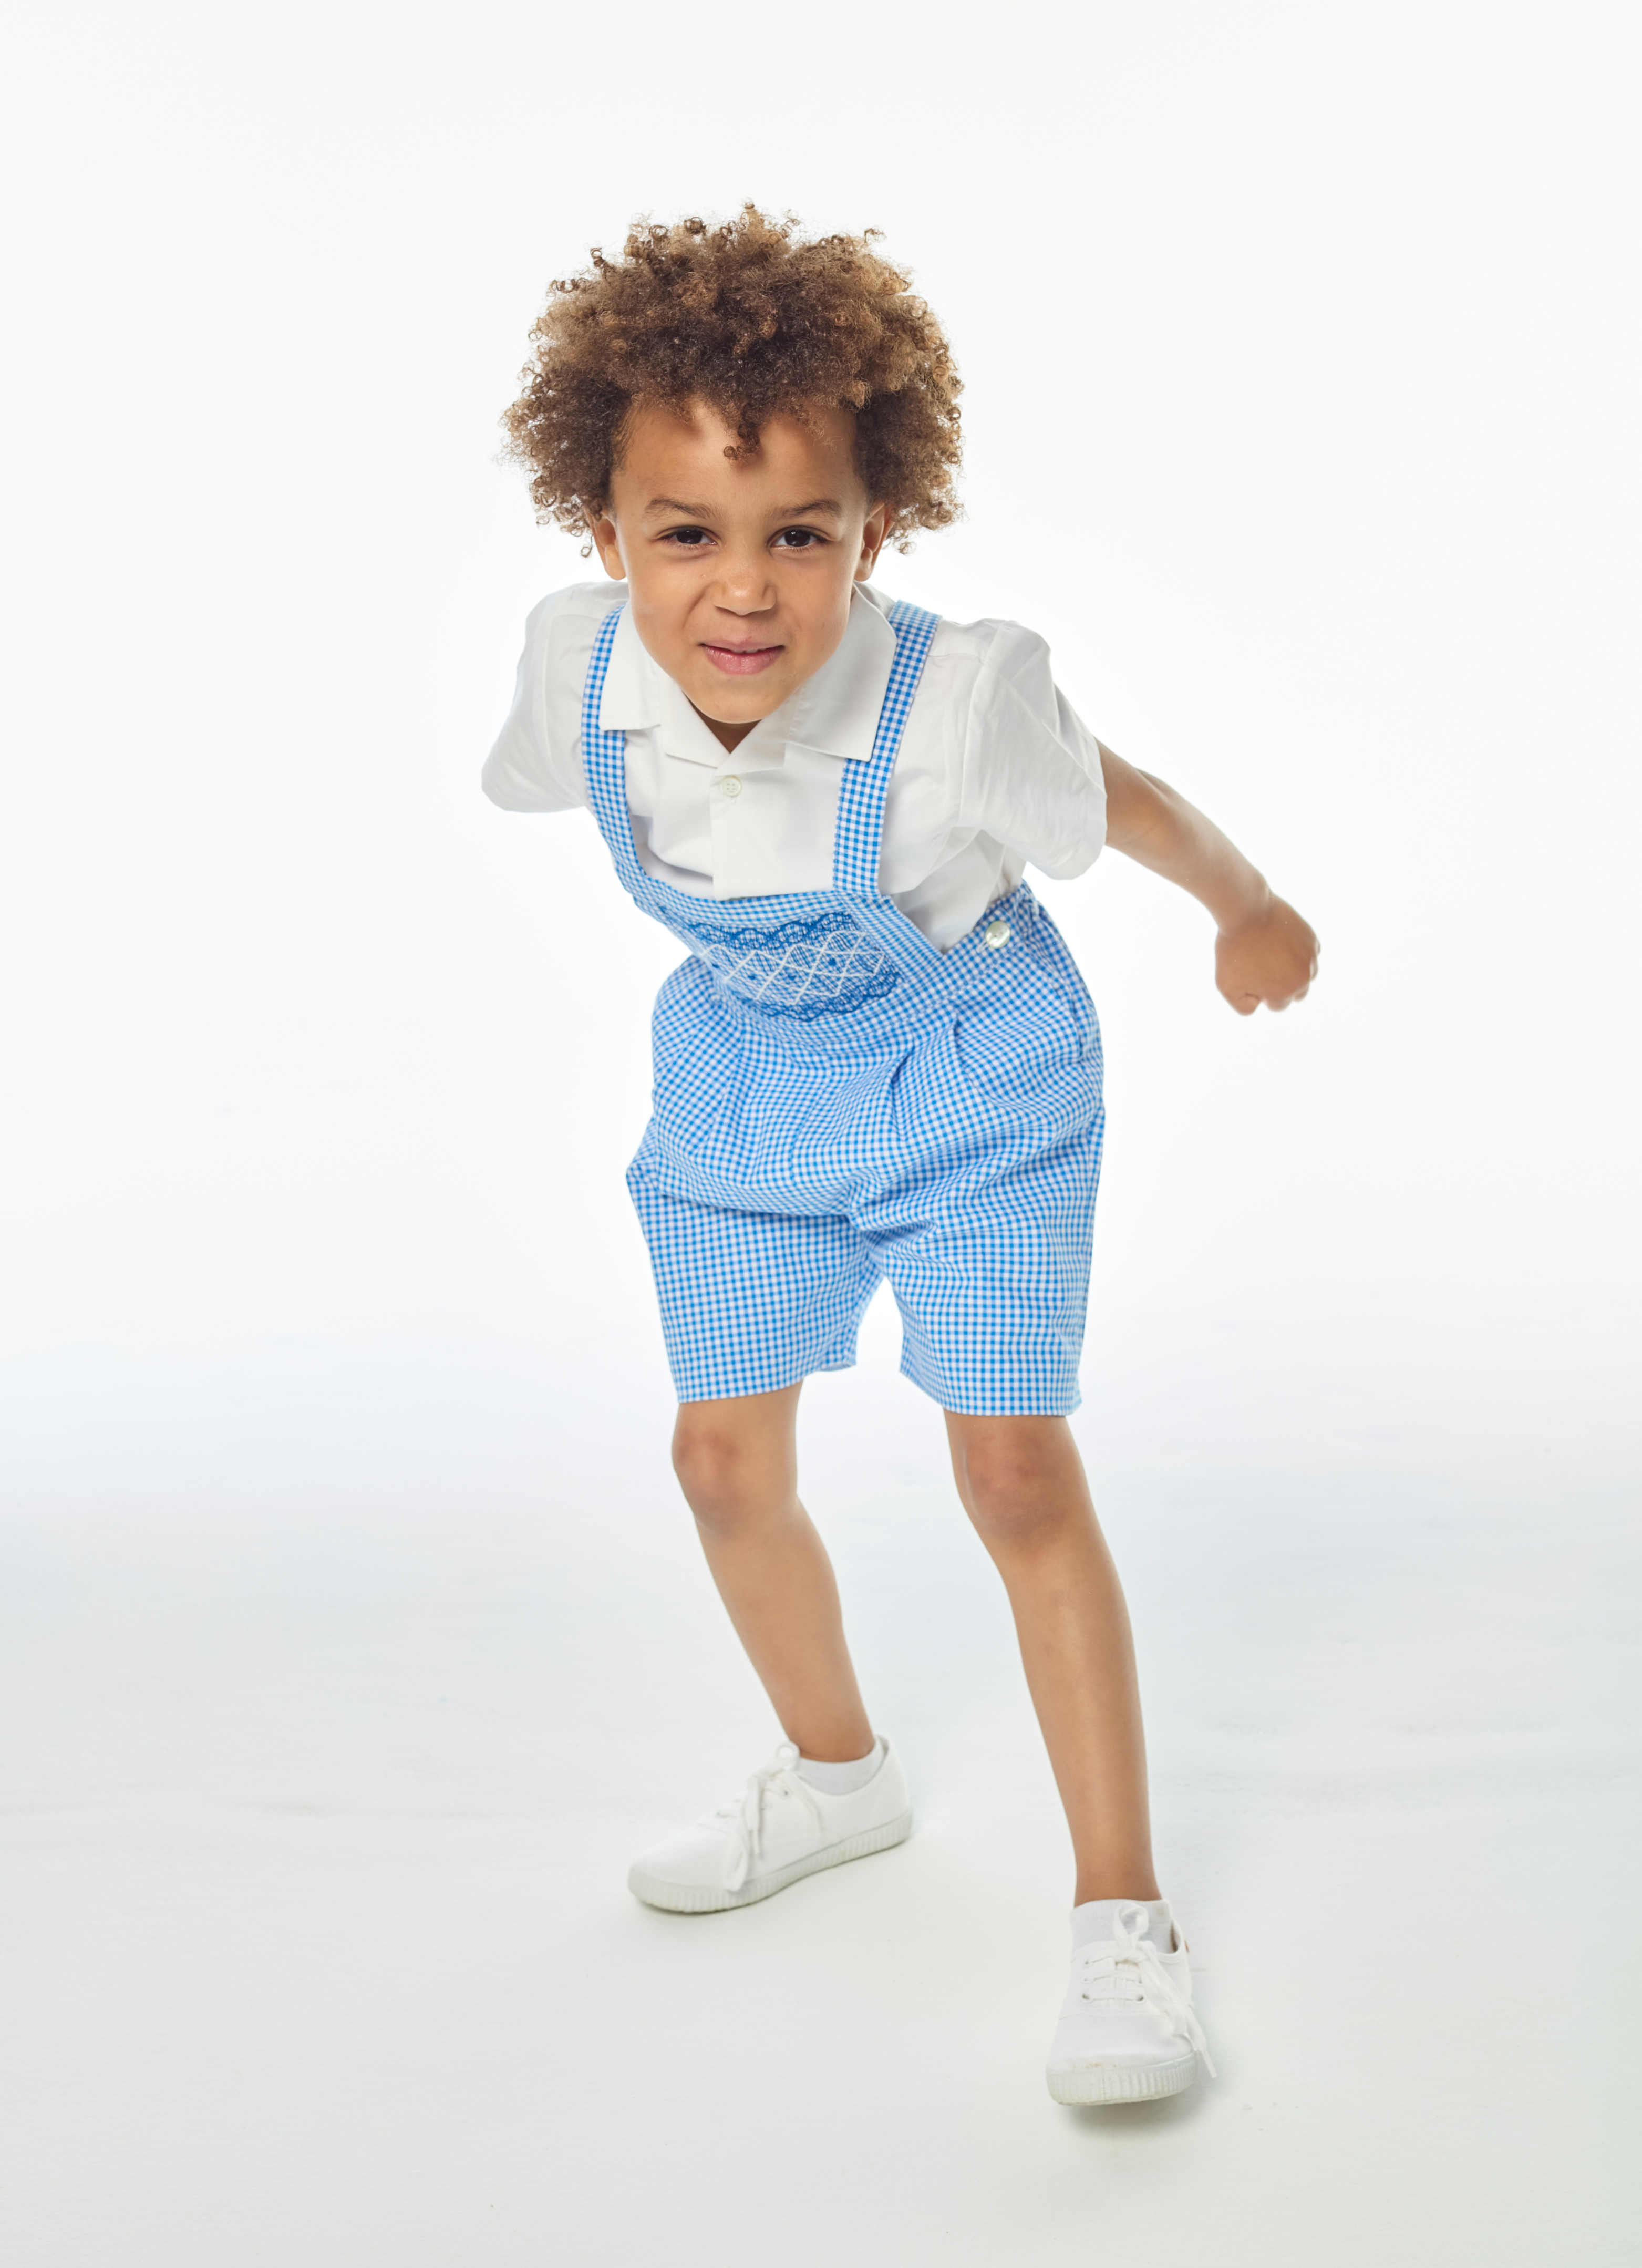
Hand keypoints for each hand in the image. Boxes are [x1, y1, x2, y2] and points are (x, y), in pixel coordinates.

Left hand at [1214, 894, 1318, 1015]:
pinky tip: (1279, 941)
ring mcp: (1311, 957)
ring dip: (1292, 969)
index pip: (1278, 1005)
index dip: (1261, 992)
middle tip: (1261, 965)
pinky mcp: (1312, 939)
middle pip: (1297, 992)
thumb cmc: (1233, 949)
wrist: (1246, 910)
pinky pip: (1308, 954)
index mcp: (1285, 992)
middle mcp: (1304, 977)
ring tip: (1271, 953)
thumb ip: (1243, 1007)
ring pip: (1305, 974)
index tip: (1249, 974)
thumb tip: (1261, 1004)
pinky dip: (1297, 951)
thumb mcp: (1226, 986)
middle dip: (1281, 984)